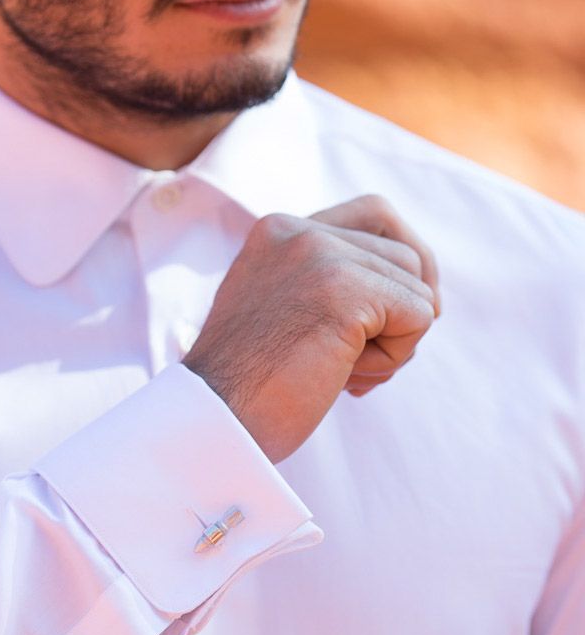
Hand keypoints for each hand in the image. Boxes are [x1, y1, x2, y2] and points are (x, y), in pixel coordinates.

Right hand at [182, 195, 438, 462]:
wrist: (216, 420)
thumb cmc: (251, 385)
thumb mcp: (283, 312)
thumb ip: (327, 284)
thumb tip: (417, 293)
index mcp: (278, 232)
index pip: (376, 213)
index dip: (404, 260)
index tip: (397, 311)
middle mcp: (298, 231)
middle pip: (404, 254)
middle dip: (401, 312)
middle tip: (363, 360)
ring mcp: (319, 255)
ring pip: (416, 287)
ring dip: (394, 342)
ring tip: (343, 372)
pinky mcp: (343, 289)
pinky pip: (418, 316)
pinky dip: (394, 358)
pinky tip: (345, 379)